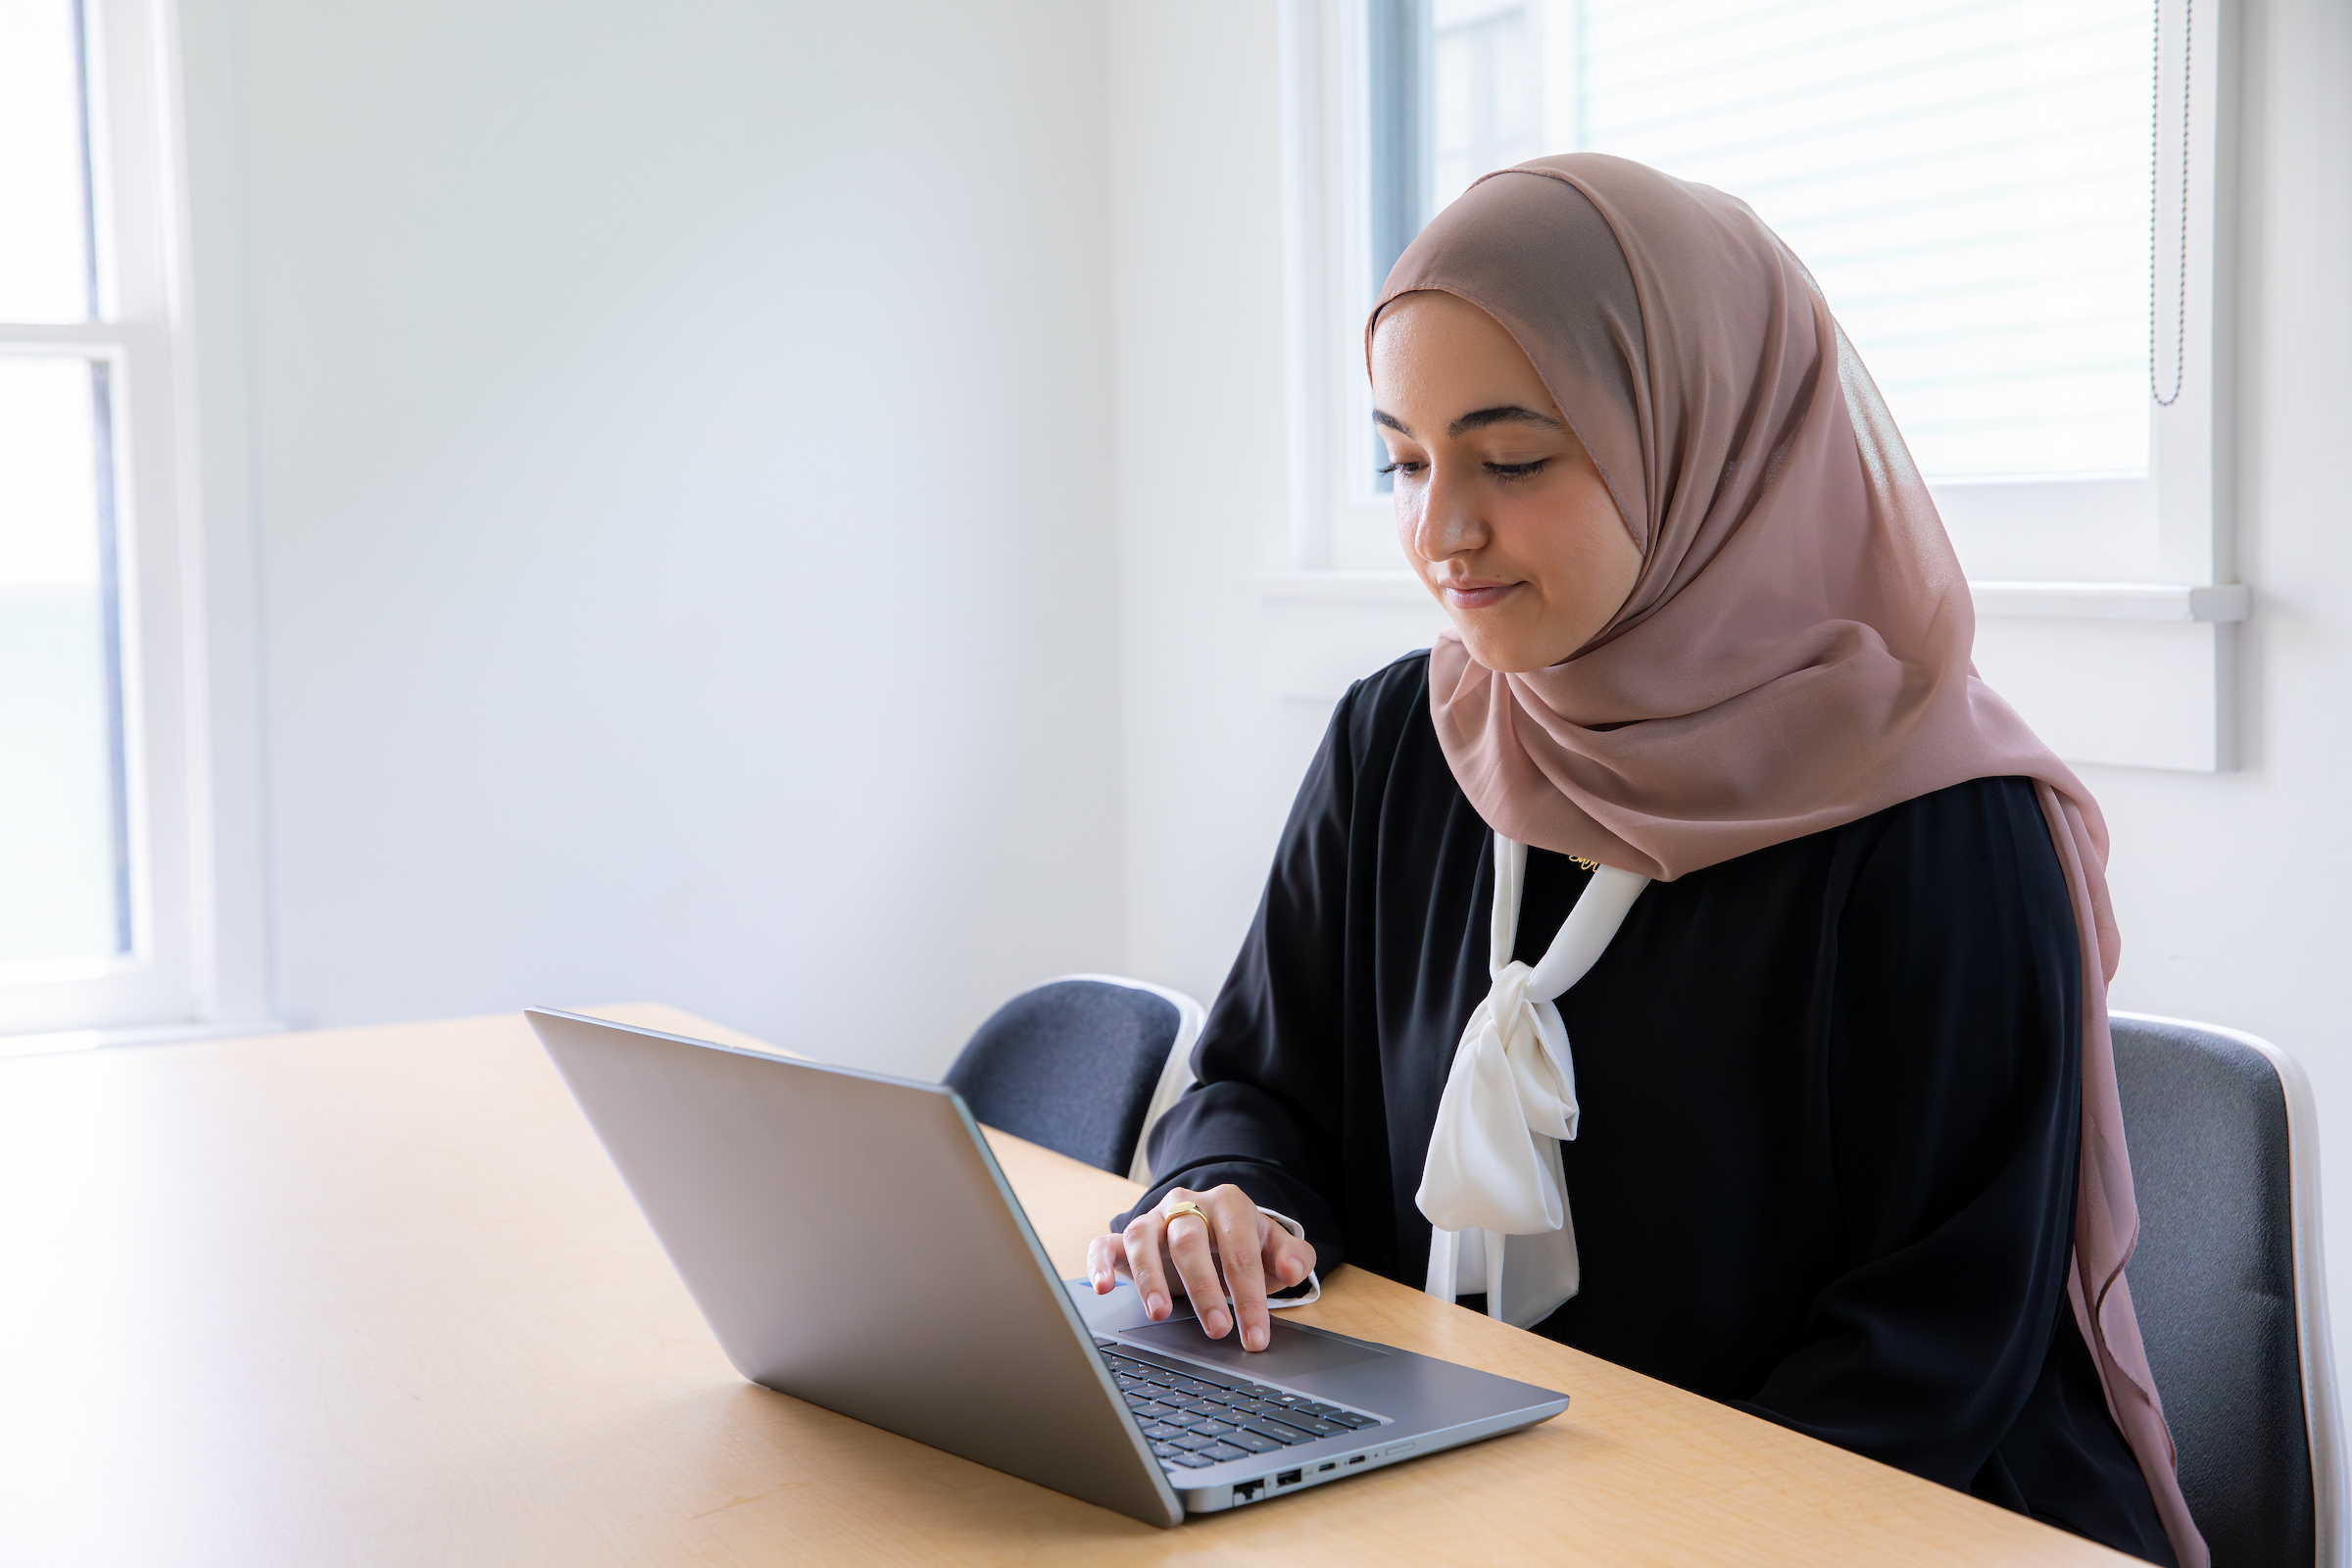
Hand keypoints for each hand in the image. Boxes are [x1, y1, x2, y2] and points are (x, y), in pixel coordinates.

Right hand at [1085, 1184, 1317, 1351]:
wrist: (1213, 1226)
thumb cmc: (1244, 1243)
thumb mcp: (1275, 1247)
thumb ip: (1293, 1256)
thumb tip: (1292, 1269)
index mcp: (1228, 1204)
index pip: (1239, 1250)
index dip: (1249, 1295)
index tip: (1255, 1334)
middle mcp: (1186, 1205)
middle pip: (1189, 1241)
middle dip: (1204, 1289)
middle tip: (1217, 1329)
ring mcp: (1152, 1220)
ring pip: (1143, 1239)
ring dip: (1148, 1278)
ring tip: (1158, 1315)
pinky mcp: (1124, 1238)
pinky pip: (1105, 1244)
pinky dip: (1098, 1264)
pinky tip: (1101, 1289)